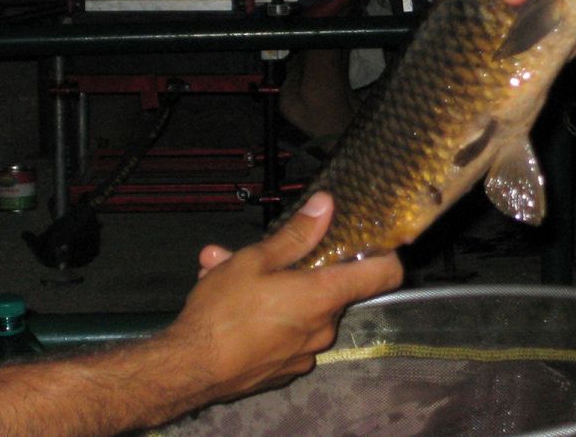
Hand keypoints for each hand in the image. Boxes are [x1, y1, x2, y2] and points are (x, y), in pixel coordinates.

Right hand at [165, 192, 402, 402]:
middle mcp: (324, 328)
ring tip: (221, 270)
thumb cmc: (223, 312)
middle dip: (295, 266)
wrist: (189, 371)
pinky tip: (228, 303)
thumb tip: (326, 205)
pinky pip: (285, 331)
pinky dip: (265, 315)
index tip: (372, 240)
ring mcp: (306, 352)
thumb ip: (296, 235)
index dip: (386, 253)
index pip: (385, 275)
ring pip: (298, 307)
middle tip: (258, 252)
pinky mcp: (286, 367)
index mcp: (325, 297)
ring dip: (270, 288)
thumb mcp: (255, 261)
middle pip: (328, 287)